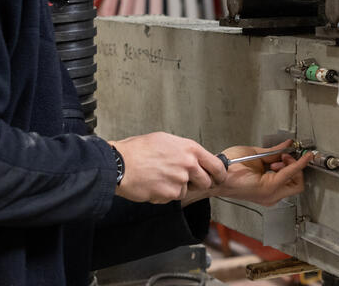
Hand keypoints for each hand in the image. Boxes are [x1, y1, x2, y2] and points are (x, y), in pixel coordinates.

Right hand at [110, 132, 226, 203]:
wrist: (119, 165)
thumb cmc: (136, 151)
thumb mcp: (164, 140)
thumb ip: (183, 151)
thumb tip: (192, 157)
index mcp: (189, 149)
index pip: (215, 164)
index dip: (219, 173)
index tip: (218, 177)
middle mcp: (188, 164)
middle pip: (205, 182)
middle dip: (196, 183)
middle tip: (182, 179)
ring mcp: (180, 180)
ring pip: (186, 190)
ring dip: (176, 188)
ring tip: (159, 177)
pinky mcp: (170, 194)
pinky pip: (172, 198)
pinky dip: (164, 194)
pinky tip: (153, 184)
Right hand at [214, 140, 313, 206]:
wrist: (216, 179)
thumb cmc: (228, 169)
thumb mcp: (253, 155)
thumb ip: (273, 151)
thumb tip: (286, 146)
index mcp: (269, 187)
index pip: (292, 172)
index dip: (302, 161)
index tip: (308, 155)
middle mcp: (270, 196)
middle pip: (296, 183)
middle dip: (294, 168)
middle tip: (285, 156)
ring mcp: (268, 198)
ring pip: (289, 185)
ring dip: (286, 171)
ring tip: (274, 161)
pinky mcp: (265, 196)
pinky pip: (280, 185)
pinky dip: (280, 174)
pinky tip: (271, 166)